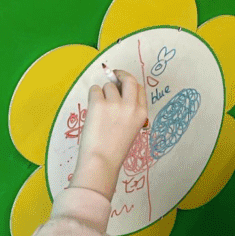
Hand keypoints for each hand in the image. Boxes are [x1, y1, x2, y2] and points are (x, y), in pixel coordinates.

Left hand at [69, 71, 146, 199]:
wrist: (102, 160)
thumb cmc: (115, 149)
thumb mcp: (131, 129)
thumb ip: (129, 112)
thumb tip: (117, 93)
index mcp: (142, 113)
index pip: (140, 88)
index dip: (130, 83)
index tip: (123, 82)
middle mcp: (131, 106)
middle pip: (128, 79)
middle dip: (120, 74)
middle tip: (113, 74)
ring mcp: (115, 104)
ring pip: (108, 86)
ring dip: (102, 94)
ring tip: (99, 112)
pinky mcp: (99, 104)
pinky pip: (94, 90)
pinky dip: (92, 97)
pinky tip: (92, 111)